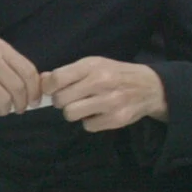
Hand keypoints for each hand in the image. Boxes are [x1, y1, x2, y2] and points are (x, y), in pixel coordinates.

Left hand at [48, 56, 166, 131]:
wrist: (150, 86)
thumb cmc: (114, 74)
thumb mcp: (92, 65)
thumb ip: (67, 72)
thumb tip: (42, 81)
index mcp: (92, 66)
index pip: (56, 79)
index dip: (50, 87)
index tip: (55, 89)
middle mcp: (101, 82)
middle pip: (60, 100)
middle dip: (62, 101)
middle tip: (73, 98)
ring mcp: (110, 102)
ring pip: (70, 114)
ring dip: (74, 112)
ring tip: (84, 106)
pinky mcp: (117, 119)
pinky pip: (87, 126)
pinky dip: (90, 122)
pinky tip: (99, 113)